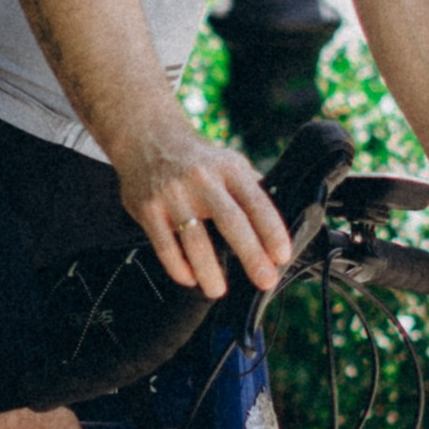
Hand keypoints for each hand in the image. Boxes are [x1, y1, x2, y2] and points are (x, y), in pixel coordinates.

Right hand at [113, 121, 290, 299]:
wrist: (146, 137)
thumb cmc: (196, 159)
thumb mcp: (228, 161)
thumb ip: (251, 188)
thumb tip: (282, 215)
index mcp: (229, 169)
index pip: (256, 202)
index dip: (271, 230)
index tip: (281, 255)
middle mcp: (202, 179)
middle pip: (230, 221)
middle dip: (251, 254)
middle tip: (265, 280)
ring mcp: (173, 194)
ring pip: (194, 239)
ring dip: (209, 270)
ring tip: (217, 291)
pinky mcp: (148, 209)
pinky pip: (164, 245)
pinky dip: (178, 267)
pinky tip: (189, 278)